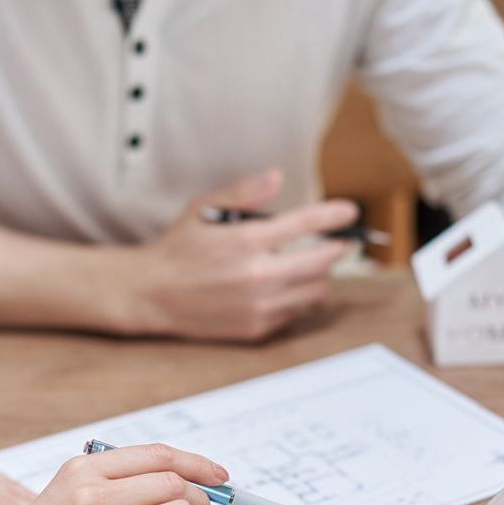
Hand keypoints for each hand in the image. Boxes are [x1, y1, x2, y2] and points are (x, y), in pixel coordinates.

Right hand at [124, 169, 357, 340]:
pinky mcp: (256, 327)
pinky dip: (299, 298)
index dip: (334, 215)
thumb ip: (243, 192)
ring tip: (313, 265)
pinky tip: (290, 287)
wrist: (152, 295)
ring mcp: (258, 305)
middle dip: (338, 248)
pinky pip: (295, 313)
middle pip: (321, 262)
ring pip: (314, 291)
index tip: (350, 211)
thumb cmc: (178, 249)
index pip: (305, 224)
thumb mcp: (203, 209)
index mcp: (246, 241)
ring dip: (320, 276)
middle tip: (344, 242)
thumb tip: (276, 177)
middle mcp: (257, 275)